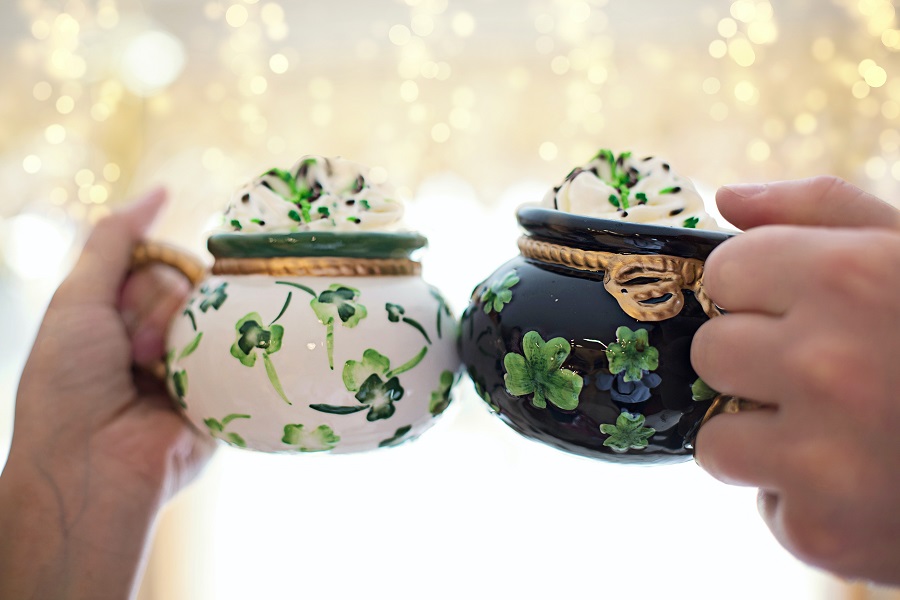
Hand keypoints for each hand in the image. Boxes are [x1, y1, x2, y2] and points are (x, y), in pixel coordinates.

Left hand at [0, 188, 215, 599]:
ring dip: (177, 339)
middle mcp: (165, 338)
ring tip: (152, 373)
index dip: (145, 278)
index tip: (120, 311)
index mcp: (126, 316)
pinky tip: (194, 375)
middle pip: (190, 286)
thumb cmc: (67, 383)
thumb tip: (160, 189)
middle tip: (132, 352)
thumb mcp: (77, 299)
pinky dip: (217, 359)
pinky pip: (240, 353)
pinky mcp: (225, 394)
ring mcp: (197, 366)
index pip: (160, 265)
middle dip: (157, 312)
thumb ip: (114, 240)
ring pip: (214, 316)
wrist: (89, 465)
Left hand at [691, 176, 899, 584]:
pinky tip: (871, 488)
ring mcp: (822, 456)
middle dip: (758, 362)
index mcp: (848, 278)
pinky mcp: (823, 531)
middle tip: (826, 376)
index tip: (798, 307)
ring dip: (767, 440)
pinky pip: (767, 506)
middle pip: (712, 351)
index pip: (725, 271)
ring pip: (717, 438)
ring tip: (841, 437)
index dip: (761, 291)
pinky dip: (808, 502)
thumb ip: (821, 211)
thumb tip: (726, 198)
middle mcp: (825, 364)